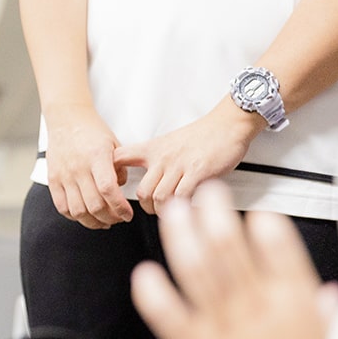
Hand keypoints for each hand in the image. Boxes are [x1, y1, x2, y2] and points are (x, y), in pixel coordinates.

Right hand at [43, 106, 131, 228]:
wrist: (66, 119)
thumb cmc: (93, 132)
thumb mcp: (114, 145)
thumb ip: (120, 170)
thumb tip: (119, 193)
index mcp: (97, 156)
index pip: (108, 189)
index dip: (119, 207)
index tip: (128, 214)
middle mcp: (78, 167)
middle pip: (94, 205)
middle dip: (110, 218)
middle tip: (118, 218)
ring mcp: (63, 174)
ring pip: (78, 211)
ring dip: (93, 222)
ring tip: (104, 221)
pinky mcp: (53, 179)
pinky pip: (62, 207)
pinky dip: (75, 216)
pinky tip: (86, 215)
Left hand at [114, 101, 263, 215]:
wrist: (226, 125)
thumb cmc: (201, 137)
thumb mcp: (167, 143)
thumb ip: (153, 159)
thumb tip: (143, 178)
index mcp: (152, 150)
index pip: (119, 158)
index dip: (111, 175)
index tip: (115, 189)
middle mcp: (163, 158)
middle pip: (142, 191)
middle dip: (146, 207)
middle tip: (154, 210)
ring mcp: (179, 165)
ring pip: (159, 197)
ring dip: (164, 211)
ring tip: (170, 213)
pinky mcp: (198, 172)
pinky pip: (182, 196)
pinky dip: (183, 207)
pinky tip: (187, 208)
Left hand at [132, 181, 328, 338]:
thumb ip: (333, 324)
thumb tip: (336, 295)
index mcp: (298, 306)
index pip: (280, 249)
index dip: (265, 226)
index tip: (256, 212)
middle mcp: (258, 310)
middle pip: (230, 247)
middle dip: (214, 214)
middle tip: (201, 191)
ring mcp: (223, 329)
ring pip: (198, 269)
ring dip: (182, 235)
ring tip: (171, 211)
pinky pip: (168, 314)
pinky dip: (155, 292)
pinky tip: (144, 274)